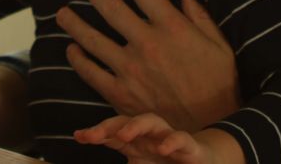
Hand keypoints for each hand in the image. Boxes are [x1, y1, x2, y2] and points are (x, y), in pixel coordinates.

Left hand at [56, 0, 239, 132]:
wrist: (209, 130)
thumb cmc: (218, 86)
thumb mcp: (220, 46)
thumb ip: (200, 16)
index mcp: (173, 28)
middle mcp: (148, 44)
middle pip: (111, 8)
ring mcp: (131, 69)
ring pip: (92, 39)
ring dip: (74, 22)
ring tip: (63, 12)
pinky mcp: (120, 93)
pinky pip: (91, 72)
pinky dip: (78, 59)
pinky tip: (72, 49)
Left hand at [75, 113, 231, 163]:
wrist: (202, 162)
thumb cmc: (167, 163)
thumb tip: (111, 158)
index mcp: (134, 143)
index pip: (111, 134)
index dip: (95, 133)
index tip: (78, 136)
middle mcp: (148, 136)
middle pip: (125, 122)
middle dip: (108, 126)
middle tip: (93, 136)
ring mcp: (167, 137)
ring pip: (151, 121)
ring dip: (135, 125)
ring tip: (123, 135)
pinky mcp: (188, 145)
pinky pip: (180, 138)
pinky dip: (171, 141)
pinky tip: (162, 148)